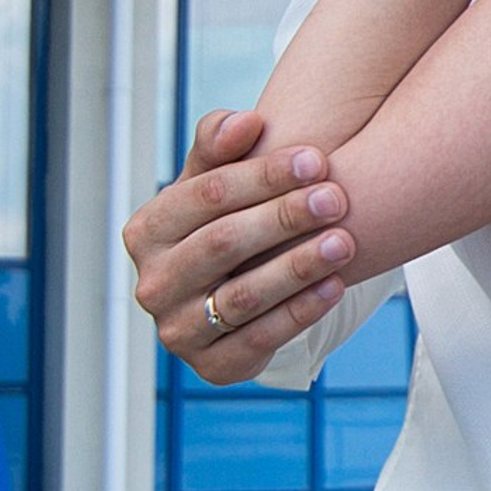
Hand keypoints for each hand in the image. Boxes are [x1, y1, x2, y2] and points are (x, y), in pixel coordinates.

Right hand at [124, 107, 359, 384]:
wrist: (231, 290)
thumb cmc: (226, 220)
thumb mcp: (214, 178)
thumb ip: (220, 143)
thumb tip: (246, 122)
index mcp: (146, 232)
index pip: (205, 195)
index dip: (262, 175)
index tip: (316, 158)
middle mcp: (153, 284)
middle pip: (223, 244)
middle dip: (283, 218)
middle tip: (336, 198)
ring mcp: (178, 331)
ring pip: (243, 295)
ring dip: (297, 266)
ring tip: (344, 241)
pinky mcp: (213, 368)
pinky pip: (260, 338)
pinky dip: (300, 311)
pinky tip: (336, 285)